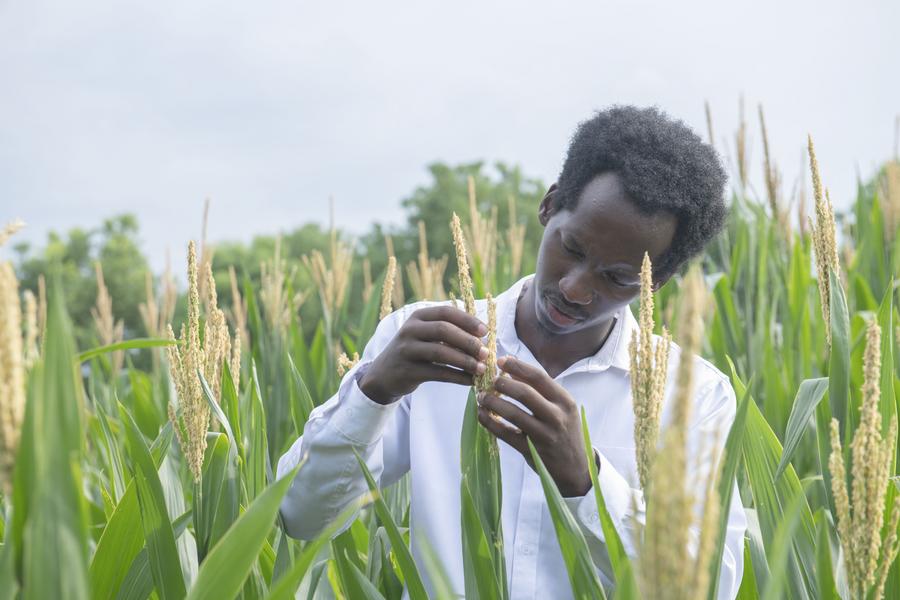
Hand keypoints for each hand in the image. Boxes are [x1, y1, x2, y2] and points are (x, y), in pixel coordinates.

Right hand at [359, 305, 488, 404]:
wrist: (384, 374)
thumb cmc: (415, 351)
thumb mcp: (425, 335)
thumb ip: (448, 331)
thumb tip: (482, 337)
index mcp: (418, 316)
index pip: (446, 312)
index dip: (467, 320)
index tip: (485, 332)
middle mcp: (410, 330)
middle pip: (443, 330)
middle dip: (468, 341)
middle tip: (485, 353)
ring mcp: (407, 350)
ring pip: (440, 352)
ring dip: (464, 361)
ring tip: (481, 368)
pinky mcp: (408, 371)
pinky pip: (438, 373)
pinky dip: (457, 377)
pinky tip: (470, 381)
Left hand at [476, 355, 595, 496]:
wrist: (576, 468)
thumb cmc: (565, 431)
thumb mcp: (561, 408)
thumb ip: (539, 389)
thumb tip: (510, 369)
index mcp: (564, 401)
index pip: (539, 377)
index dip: (517, 366)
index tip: (501, 361)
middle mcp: (556, 416)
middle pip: (524, 393)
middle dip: (502, 384)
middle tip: (490, 381)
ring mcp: (543, 435)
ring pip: (512, 413)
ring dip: (492, 402)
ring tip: (482, 397)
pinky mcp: (530, 450)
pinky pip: (505, 433)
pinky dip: (489, 422)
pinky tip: (481, 415)